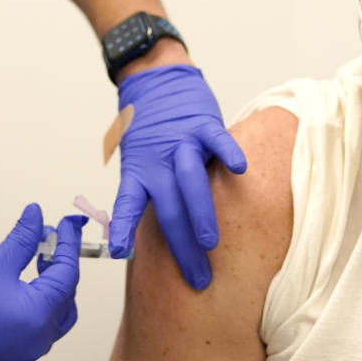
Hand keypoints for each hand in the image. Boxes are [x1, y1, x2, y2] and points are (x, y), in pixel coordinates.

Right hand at [0, 204, 84, 360]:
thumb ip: (23, 238)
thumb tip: (37, 215)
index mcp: (38, 317)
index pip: (67, 275)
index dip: (68, 245)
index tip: (67, 223)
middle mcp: (37, 340)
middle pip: (66, 297)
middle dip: (62, 266)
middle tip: (50, 239)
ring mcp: (23, 350)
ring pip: (54, 314)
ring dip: (51, 286)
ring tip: (37, 258)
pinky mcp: (8, 353)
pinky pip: (36, 326)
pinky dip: (37, 303)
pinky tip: (23, 282)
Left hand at [108, 65, 246, 288]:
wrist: (157, 82)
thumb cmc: (153, 131)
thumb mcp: (142, 162)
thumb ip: (154, 193)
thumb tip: (165, 236)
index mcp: (139, 172)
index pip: (128, 205)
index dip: (123, 229)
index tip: (121, 254)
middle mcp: (158, 161)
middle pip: (168, 209)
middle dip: (183, 247)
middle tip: (197, 277)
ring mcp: (181, 142)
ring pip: (189, 181)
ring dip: (199, 212)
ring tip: (210, 241)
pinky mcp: (204, 124)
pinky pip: (217, 140)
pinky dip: (228, 153)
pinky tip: (241, 169)